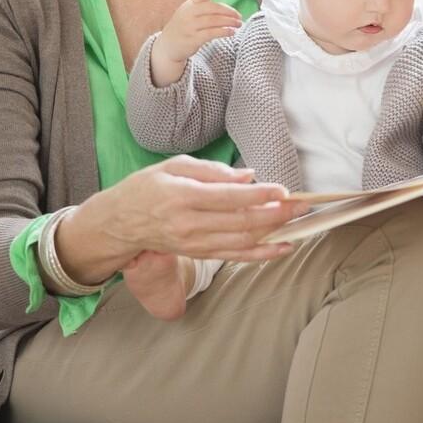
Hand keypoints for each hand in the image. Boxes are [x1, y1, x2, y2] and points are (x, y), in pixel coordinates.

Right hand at [57, 155, 306, 284]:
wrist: (120, 223)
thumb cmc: (147, 187)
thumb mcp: (174, 166)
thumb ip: (212, 170)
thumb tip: (248, 176)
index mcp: (182, 196)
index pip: (227, 198)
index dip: (258, 196)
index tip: (283, 190)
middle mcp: (189, 224)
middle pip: (240, 222)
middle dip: (276, 214)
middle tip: (302, 205)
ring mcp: (195, 243)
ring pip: (241, 242)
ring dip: (274, 234)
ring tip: (299, 223)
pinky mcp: (199, 254)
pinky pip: (235, 256)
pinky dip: (262, 254)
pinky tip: (284, 247)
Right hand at [150, 0, 242, 85]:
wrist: (168, 45)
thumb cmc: (184, 26)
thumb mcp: (189, 12)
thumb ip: (204, 7)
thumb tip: (228, 9)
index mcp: (190, 3)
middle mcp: (189, 13)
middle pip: (212, 8)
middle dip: (229, 11)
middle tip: (239, 16)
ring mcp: (190, 26)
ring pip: (214, 21)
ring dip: (229, 22)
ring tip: (238, 24)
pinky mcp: (192, 39)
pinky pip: (211, 33)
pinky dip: (224, 32)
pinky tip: (231, 32)